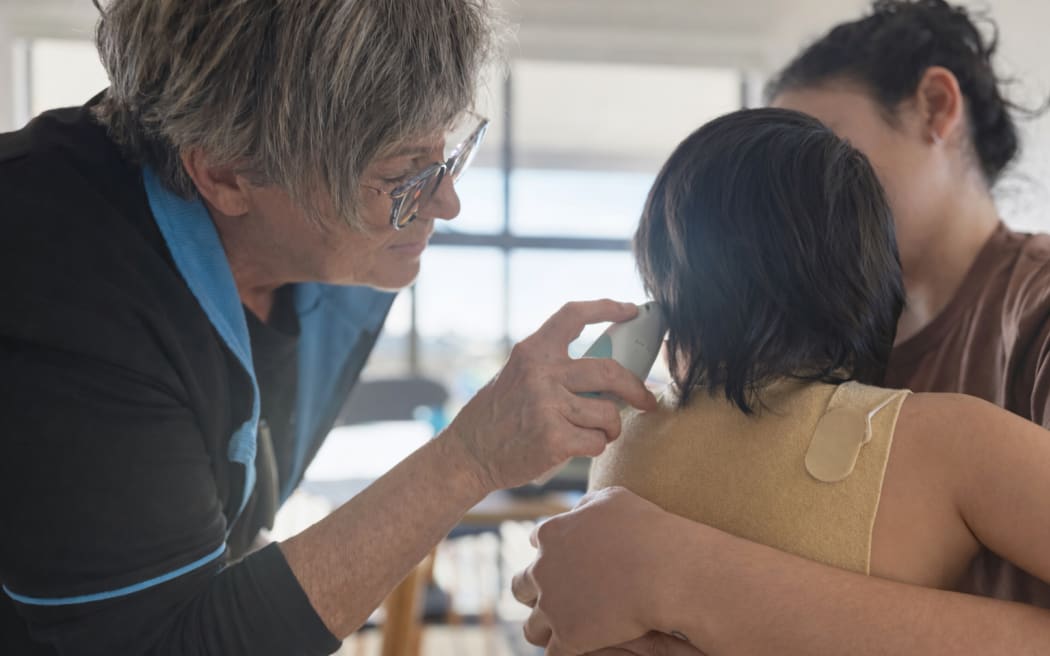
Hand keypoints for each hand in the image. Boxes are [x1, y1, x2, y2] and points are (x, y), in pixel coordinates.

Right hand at [444, 300, 657, 490]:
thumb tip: (606, 369)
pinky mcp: (554, 439)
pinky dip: (595, 446)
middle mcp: (540, 373)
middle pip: (610, 371)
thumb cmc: (497, 416)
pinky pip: (597, 441)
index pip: (574, 315)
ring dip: (610, 426)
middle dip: (636, 388)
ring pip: (608, 412)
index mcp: (531, 352)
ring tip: (596, 432)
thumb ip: (552, 368)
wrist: (468, 455)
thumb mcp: (516, 376)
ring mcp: (548, 406)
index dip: (607, 308)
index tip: (630, 310)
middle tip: (645, 399)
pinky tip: (576, 447)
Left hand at [512, 487, 697, 654]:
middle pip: (521, 586)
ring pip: (531, 627)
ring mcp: (552, 605)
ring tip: (564, 631)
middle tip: (559, 598)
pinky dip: (565, 651)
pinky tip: (581, 649)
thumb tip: (578, 511)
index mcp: (551, 534)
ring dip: (545, 628)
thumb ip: (587, 505)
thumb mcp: (613, 498)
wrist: (664, 571)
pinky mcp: (567, 635)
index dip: (554, 553)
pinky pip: (554, 653)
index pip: (538, 544)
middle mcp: (542, 570)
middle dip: (536, 592)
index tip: (571, 562)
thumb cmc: (645, 530)